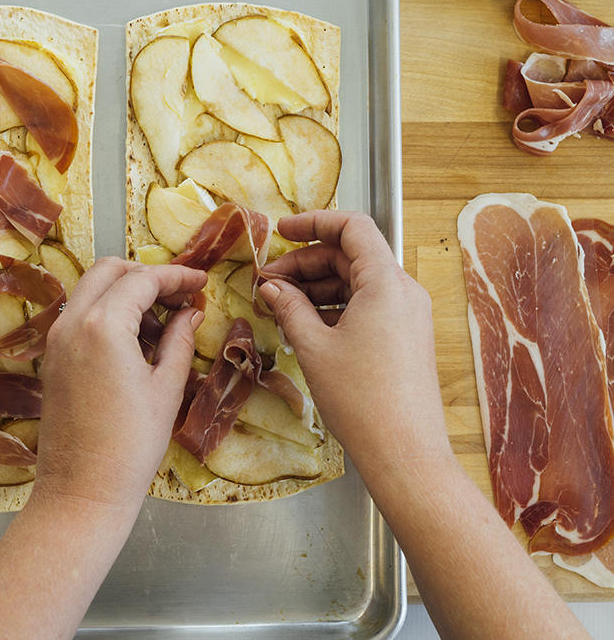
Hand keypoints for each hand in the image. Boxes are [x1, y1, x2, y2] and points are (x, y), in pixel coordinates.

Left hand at [31, 257, 206, 511]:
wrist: (82, 492)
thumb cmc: (131, 445)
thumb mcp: (166, 387)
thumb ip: (180, 340)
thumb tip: (191, 312)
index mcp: (102, 325)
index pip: (143, 279)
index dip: (177, 275)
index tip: (201, 280)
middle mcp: (72, 323)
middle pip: (109, 271)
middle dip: (147, 275)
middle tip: (180, 296)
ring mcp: (57, 340)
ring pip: (91, 289)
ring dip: (126, 292)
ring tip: (163, 323)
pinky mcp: (52, 359)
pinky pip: (80, 316)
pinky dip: (108, 312)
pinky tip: (136, 340)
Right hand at [260, 210, 450, 479]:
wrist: (405, 454)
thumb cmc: (361, 399)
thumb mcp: (314, 347)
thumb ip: (290, 307)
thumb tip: (271, 287)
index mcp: (386, 282)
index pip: (352, 227)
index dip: (314, 222)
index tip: (282, 231)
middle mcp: (403, 291)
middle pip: (350, 256)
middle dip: (305, 263)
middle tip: (268, 282)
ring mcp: (407, 316)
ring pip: (356, 283)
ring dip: (317, 287)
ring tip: (279, 306)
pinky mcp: (405, 338)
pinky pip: (366, 307)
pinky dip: (334, 308)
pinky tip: (304, 325)